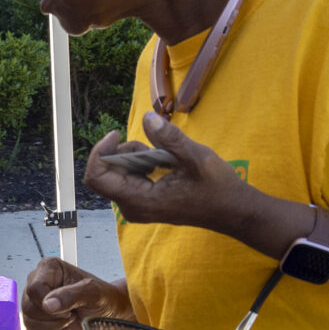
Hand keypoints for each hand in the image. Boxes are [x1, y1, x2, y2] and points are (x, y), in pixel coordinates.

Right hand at [23, 256, 131, 329]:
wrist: (107, 311)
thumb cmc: (103, 298)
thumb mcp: (94, 293)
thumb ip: (72, 295)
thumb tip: (47, 304)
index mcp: (49, 268)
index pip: (34, 288)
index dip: (48, 304)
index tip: (68, 309)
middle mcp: (37, 280)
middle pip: (28, 306)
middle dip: (53, 318)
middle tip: (72, 314)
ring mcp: (34, 299)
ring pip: (28, 320)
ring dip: (53, 326)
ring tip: (70, 318)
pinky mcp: (35, 315)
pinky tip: (65, 327)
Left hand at [82, 111, 261, 235]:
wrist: (231, 211)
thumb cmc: (216, 187)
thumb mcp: (195, 157)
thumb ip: (169, 138)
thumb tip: (147, 118)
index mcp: (140, 200)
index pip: (97, 177)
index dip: (100, 151)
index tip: (117, 133)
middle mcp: (132, 207)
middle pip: (106, 173)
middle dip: (123, 152)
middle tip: (154, 146)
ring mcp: (138, 207)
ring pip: (118, 174)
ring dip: (134, 157)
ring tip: (164, 156)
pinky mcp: (145, 202)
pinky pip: (130, 179)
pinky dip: (140, 165)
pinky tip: (164, 163)